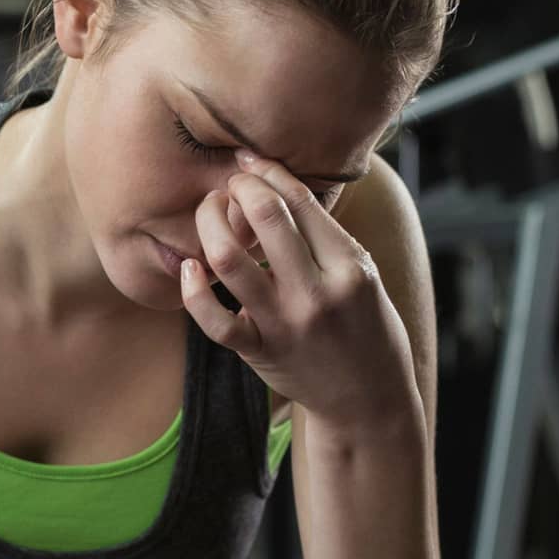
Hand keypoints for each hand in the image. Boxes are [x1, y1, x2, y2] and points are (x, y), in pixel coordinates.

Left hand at [178, 152, 415, 424]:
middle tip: (229, 185)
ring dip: (210, 225)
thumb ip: (326, 237)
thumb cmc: (366, 327)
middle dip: (238, 188)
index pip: (301, 201)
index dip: (268, 172)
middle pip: (266, 217)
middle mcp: (317, 292)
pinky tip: (189, 268)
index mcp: (349, 265)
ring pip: (229, 260)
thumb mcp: (363, 275)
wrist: (369, 399)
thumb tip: (280, 184)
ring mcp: (285, 323)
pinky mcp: (260, 351)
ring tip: (209, 214)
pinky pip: (214, 319)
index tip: (249, 160)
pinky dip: (193, 290)